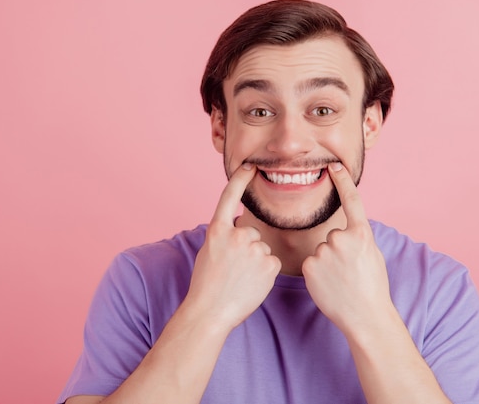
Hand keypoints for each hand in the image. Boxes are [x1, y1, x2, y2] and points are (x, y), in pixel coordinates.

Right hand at [185, 163, 281, 329]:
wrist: (210, 311)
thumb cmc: (207, 285)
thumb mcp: (209, 251)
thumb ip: (225, 236)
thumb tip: (244, 231)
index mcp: (217, 230)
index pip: (230, 196)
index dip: (241, 179)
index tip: (250, 166)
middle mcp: (236, 234)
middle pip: (252, 232)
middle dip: (247, 248)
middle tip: (234, 269)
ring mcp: (254, 248)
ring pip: (262, 248)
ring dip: (256, 261)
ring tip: (241, 279)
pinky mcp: (270, 263)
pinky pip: (271, 262)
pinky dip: (265, 273)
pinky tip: (252, 284)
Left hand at [302, 162, 391, 334]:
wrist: (365, 315)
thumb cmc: (372, 286)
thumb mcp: (372, 254)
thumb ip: (357, 237)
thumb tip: (345, 229)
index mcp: (362, 233)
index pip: (351, 200)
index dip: (341, 181)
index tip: (333, 166)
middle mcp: (342, 238)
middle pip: (332, 235)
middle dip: (337, 249)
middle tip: (350, 271)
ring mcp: (324, 252)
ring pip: (321, 250)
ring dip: (327, 262)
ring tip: (340, 280)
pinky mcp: (309, 266)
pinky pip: (311, 263)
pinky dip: (317, 273)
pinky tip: (328, 285)